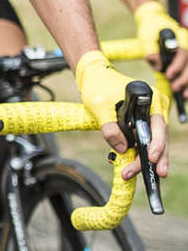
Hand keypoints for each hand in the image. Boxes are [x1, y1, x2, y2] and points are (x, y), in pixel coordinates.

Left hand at [76, 51, 169, 181]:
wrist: (92, 75)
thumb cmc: (98, 85)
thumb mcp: (99, 106)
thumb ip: (110, 128)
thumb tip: (123, 149)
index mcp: (151, 100)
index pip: (157, 126)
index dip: (157, 144)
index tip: (152, 158)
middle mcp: (154, 108)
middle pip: (159, 137)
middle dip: (156, 158)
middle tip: (157, 175)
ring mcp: (148, 116)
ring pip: (152, 142)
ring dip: (145, 159)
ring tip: (138, 174)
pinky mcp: (139, 123)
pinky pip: (143, 140)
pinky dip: (138, 153)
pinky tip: (132, 165)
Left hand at [133, 1, 187, 89]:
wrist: (154, 20)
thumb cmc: (150, 28)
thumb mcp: (147, 38)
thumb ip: (151, 51)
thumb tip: (158, 66)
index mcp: (179, 37)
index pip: (182, 52)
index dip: (177, 65)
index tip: (168, 75)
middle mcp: (187, 43)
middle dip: (184, 78)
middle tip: (175, 88)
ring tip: (184, 95)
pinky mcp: (185, 57)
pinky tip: (186, 92)